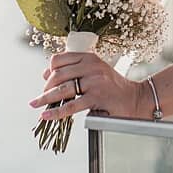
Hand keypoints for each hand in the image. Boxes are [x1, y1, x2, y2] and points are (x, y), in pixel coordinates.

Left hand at [30, 52, 151, 120]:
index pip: (60, 59)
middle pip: (58, 75)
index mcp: (89, 58)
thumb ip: (75, 70)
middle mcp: (92, 67)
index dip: (49, 70)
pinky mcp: (97, 97)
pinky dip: (57, 112)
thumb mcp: (95, 71)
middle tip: (40, 98)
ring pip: (63, 89)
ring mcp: (95, 82)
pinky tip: (47, 115)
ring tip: (36, 105)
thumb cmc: (114, 87)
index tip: (45, 80)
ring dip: (46, 99)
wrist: (136, 98)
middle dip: (46, 88)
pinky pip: (72, 105)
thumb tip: (46, 74)